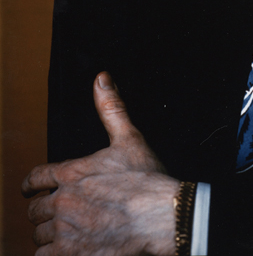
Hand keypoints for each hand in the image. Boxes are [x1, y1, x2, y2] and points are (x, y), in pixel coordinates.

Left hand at [22, 72, 179, 255]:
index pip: (35, 178)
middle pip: (36, 211)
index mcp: (72, 173)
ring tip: (65, 235)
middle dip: (44, 213)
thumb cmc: (146, 179)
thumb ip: (111, 108)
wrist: (160, 216)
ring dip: (50, 236)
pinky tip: (68, 251)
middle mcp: (62, 202)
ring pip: (40, 236)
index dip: (30, 184)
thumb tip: (101, 79)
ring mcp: (65, 232)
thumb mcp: (129, 138)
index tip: (29, 190)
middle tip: (56, 215)